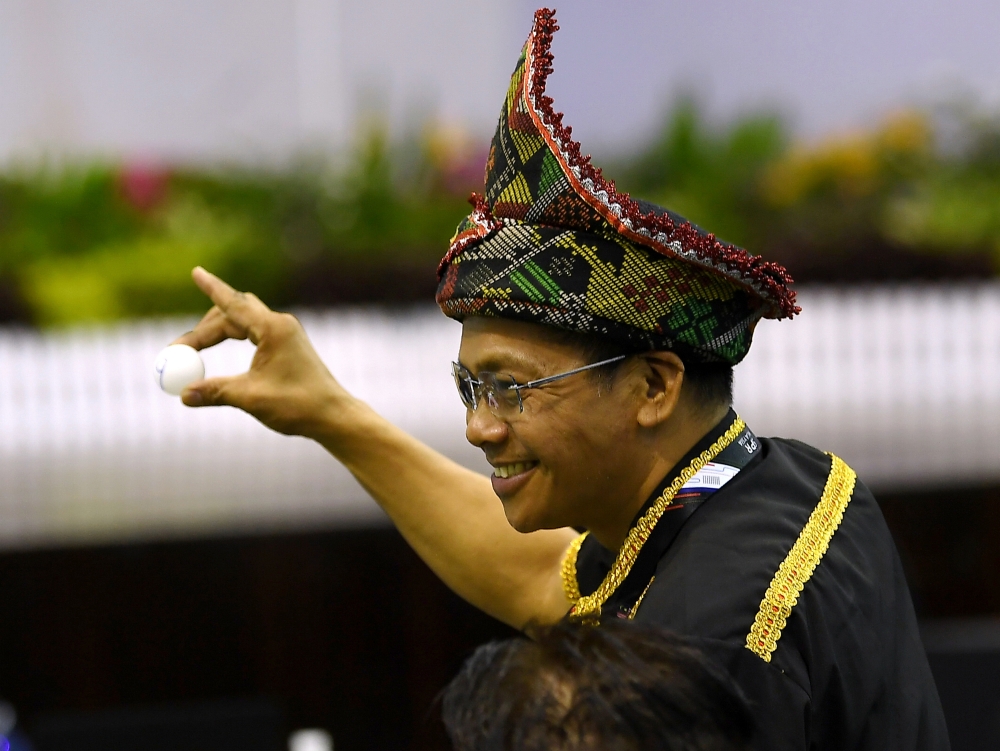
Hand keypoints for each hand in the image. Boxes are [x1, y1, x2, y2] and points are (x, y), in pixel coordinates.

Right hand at [173, 267, 357, 440]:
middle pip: (234, 312)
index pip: (234, 303)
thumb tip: (184, 394)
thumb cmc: (299, 405)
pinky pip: (254, 331)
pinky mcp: (288, 344)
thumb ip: (216, 392)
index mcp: (273, 329)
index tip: (196, 271)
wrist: (333, 415)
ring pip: (243, 321)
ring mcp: (286, 333)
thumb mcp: (251, 397)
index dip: (212, 288)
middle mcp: (280, 325)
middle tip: (178, 350)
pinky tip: (222, 343)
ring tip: (193, 350)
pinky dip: (233, 336)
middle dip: (204, 328)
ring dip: (218, 332)